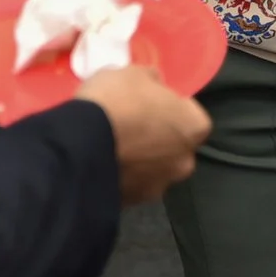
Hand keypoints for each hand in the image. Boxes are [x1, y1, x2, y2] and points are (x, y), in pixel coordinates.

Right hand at [76, 65, 210, 204]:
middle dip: (159, 139)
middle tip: (132, 126)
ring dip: (141, 160)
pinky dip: (122, 176)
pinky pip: (131, 184)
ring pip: (154, 169)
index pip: (190, 116)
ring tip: (113, 146)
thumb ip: (151, 81)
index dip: (170, 108)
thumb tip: (154, 85)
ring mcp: (159, 186)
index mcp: (194, 127)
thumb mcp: (133, 73)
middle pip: (175, 147)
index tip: (149, 104)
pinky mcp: (133, 203)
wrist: (81, 147)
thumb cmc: (116, 102)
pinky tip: (103, 162)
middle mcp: (184, 161)